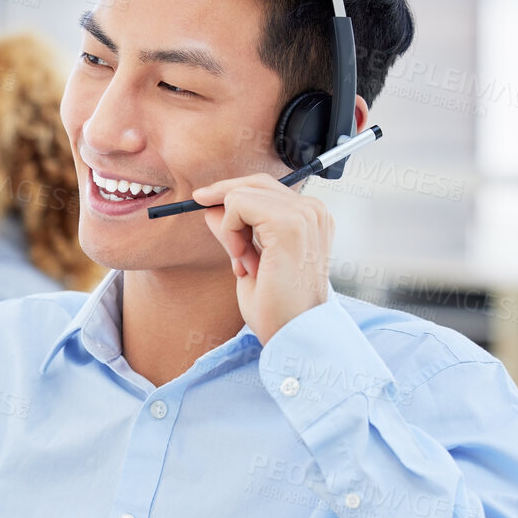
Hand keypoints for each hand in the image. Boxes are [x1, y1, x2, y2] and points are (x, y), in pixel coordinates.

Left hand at [193, 174, 333, 345]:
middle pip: (254, 183)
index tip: (204, 204)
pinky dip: (229, 231)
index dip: (230, 193)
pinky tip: (241, 259)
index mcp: (311, 218)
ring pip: (242, 193)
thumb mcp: (249, 260)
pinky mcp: (289, 223)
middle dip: (225, 203)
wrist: (293, 334)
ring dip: (230, 227)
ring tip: (242, 261)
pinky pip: (238, 204)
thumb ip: (234, 231)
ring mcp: (304, 214)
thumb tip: (210, 207)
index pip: (265, 187)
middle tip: (208, 221)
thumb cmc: (276, 307)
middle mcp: (313, 211)